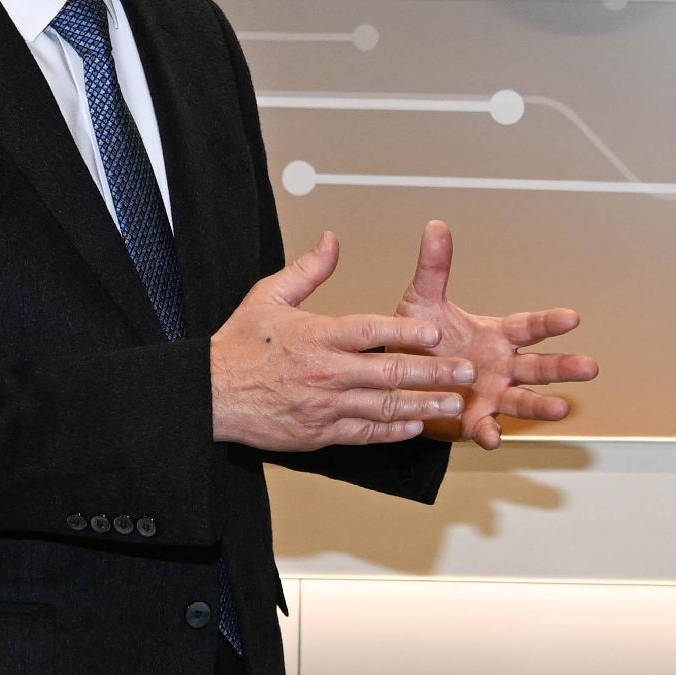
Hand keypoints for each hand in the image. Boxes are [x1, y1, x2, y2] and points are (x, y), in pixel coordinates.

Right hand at [207, 232, 469, 451]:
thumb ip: (307, 270)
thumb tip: (331, 241)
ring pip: (384, 407)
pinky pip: (364, 433)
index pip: (371, 332)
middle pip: (389, 372)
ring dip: (423, 404)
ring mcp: (325, 406)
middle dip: (434, 371)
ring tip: (454, 402)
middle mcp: (325, 372)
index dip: (406, 332)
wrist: (209, 396)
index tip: (436, 332)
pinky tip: (415, 426)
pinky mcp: (320, 433)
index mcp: (317, 336)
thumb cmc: (237, 347)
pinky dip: (392, 430)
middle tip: (466, 370)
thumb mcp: (267, 297)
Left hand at [392, 220, 595, 448]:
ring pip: (524, 400)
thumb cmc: (418, 339)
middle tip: (590, 368)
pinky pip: (485, 428)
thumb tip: (436, 226)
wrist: (394, 378)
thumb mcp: (423, 302)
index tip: (572, 317)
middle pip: (539, 367)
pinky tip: (494, 437)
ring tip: (562, 409)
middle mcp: (502, 366)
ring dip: (542, 405)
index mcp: (497, 336)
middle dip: (564, 368)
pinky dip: (490, 433)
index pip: (529, 328)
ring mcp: (491, 395)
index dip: (550, 323)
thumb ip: (434, 269)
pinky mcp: (472, 420)